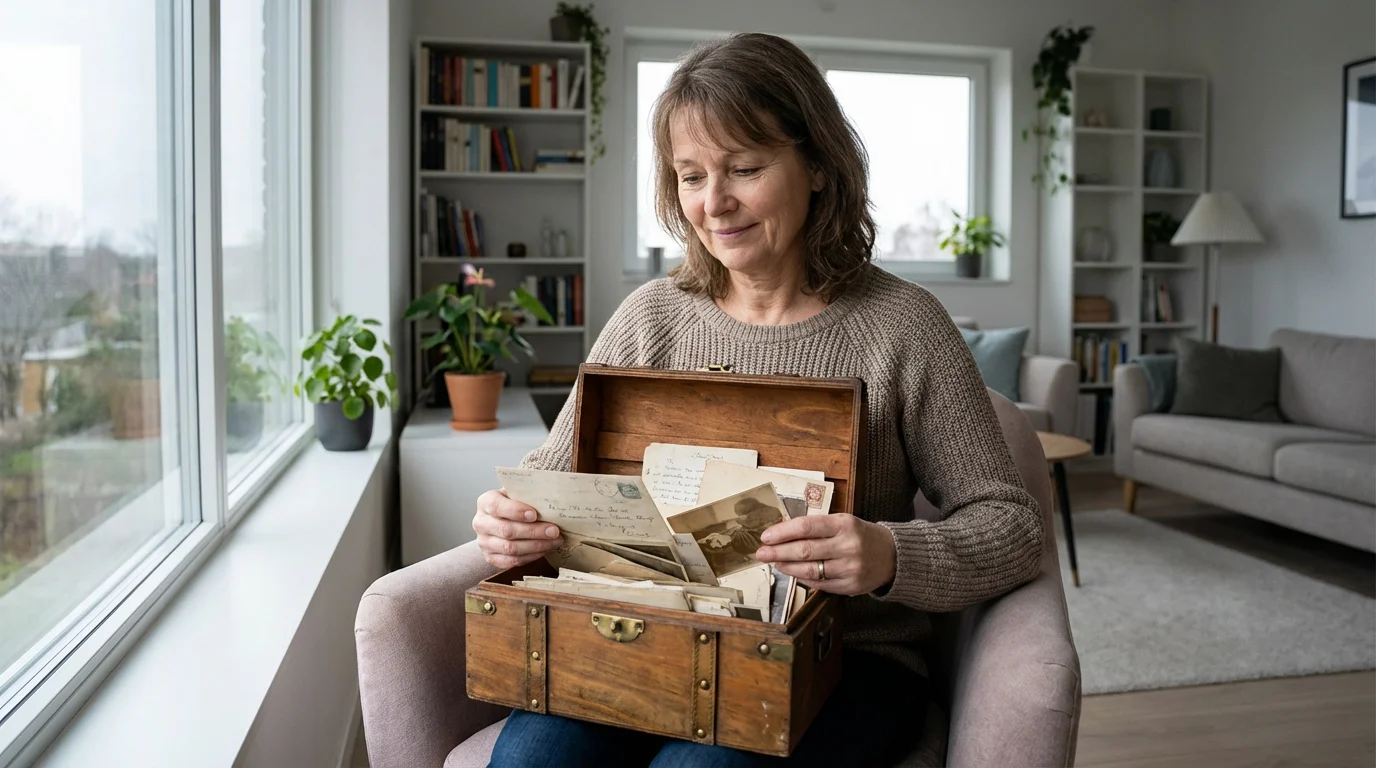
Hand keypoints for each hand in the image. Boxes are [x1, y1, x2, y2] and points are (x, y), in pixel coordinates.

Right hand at [473, 489, 563, 568]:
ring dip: (536, 546)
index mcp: (485, 502)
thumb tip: (550, 500)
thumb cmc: (515, 504)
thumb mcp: (518, 493)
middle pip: (506, 530)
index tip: (535, 514)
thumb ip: (528, 495)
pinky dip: (531, 557)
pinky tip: (545, 550)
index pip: (497, 506)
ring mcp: (484, 542)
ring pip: (510, 548)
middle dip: (533, 531)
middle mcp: (481, 523)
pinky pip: (512, 561)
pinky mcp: (491, 558)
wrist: (504, 519)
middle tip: (554, 530)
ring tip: (555, 541)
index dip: (515, 511)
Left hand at [755, 515, 895, 595]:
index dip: (783, 532)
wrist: (892, 555)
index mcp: (844, 525)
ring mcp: (850, 568)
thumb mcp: (843, 522)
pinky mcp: (851, 587)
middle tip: (761, 553)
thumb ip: (816, 527)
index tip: (766, 536)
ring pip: (810, 570)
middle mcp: (848, 546)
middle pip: (805, 550)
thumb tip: (781, 532)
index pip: (807, 527)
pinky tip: (792, 573)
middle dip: (778, 552)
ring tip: (774, 563)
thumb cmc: (860, 535)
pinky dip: (803, 579)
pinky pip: (819, 584)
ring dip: (787, 567)